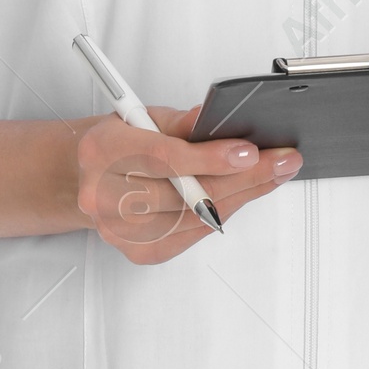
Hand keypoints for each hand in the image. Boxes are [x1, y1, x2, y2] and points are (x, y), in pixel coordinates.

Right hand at [76, 102, 301, 264]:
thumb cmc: (120, 143)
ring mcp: (119, 230)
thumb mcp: (145, 116)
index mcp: (103, 152)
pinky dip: (222, 213)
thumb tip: (216, 117)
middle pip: (187, 195)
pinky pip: (193, 235)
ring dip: (242, 195)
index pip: (165, 159)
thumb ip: (182, 121)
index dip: (211, 158)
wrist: (87, 178)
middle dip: (244, 178)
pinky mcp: (138, 251)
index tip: (250, 152)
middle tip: (281, 162)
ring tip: (272, 175)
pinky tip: (243, 195)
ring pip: (196, 218)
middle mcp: (103, 196)